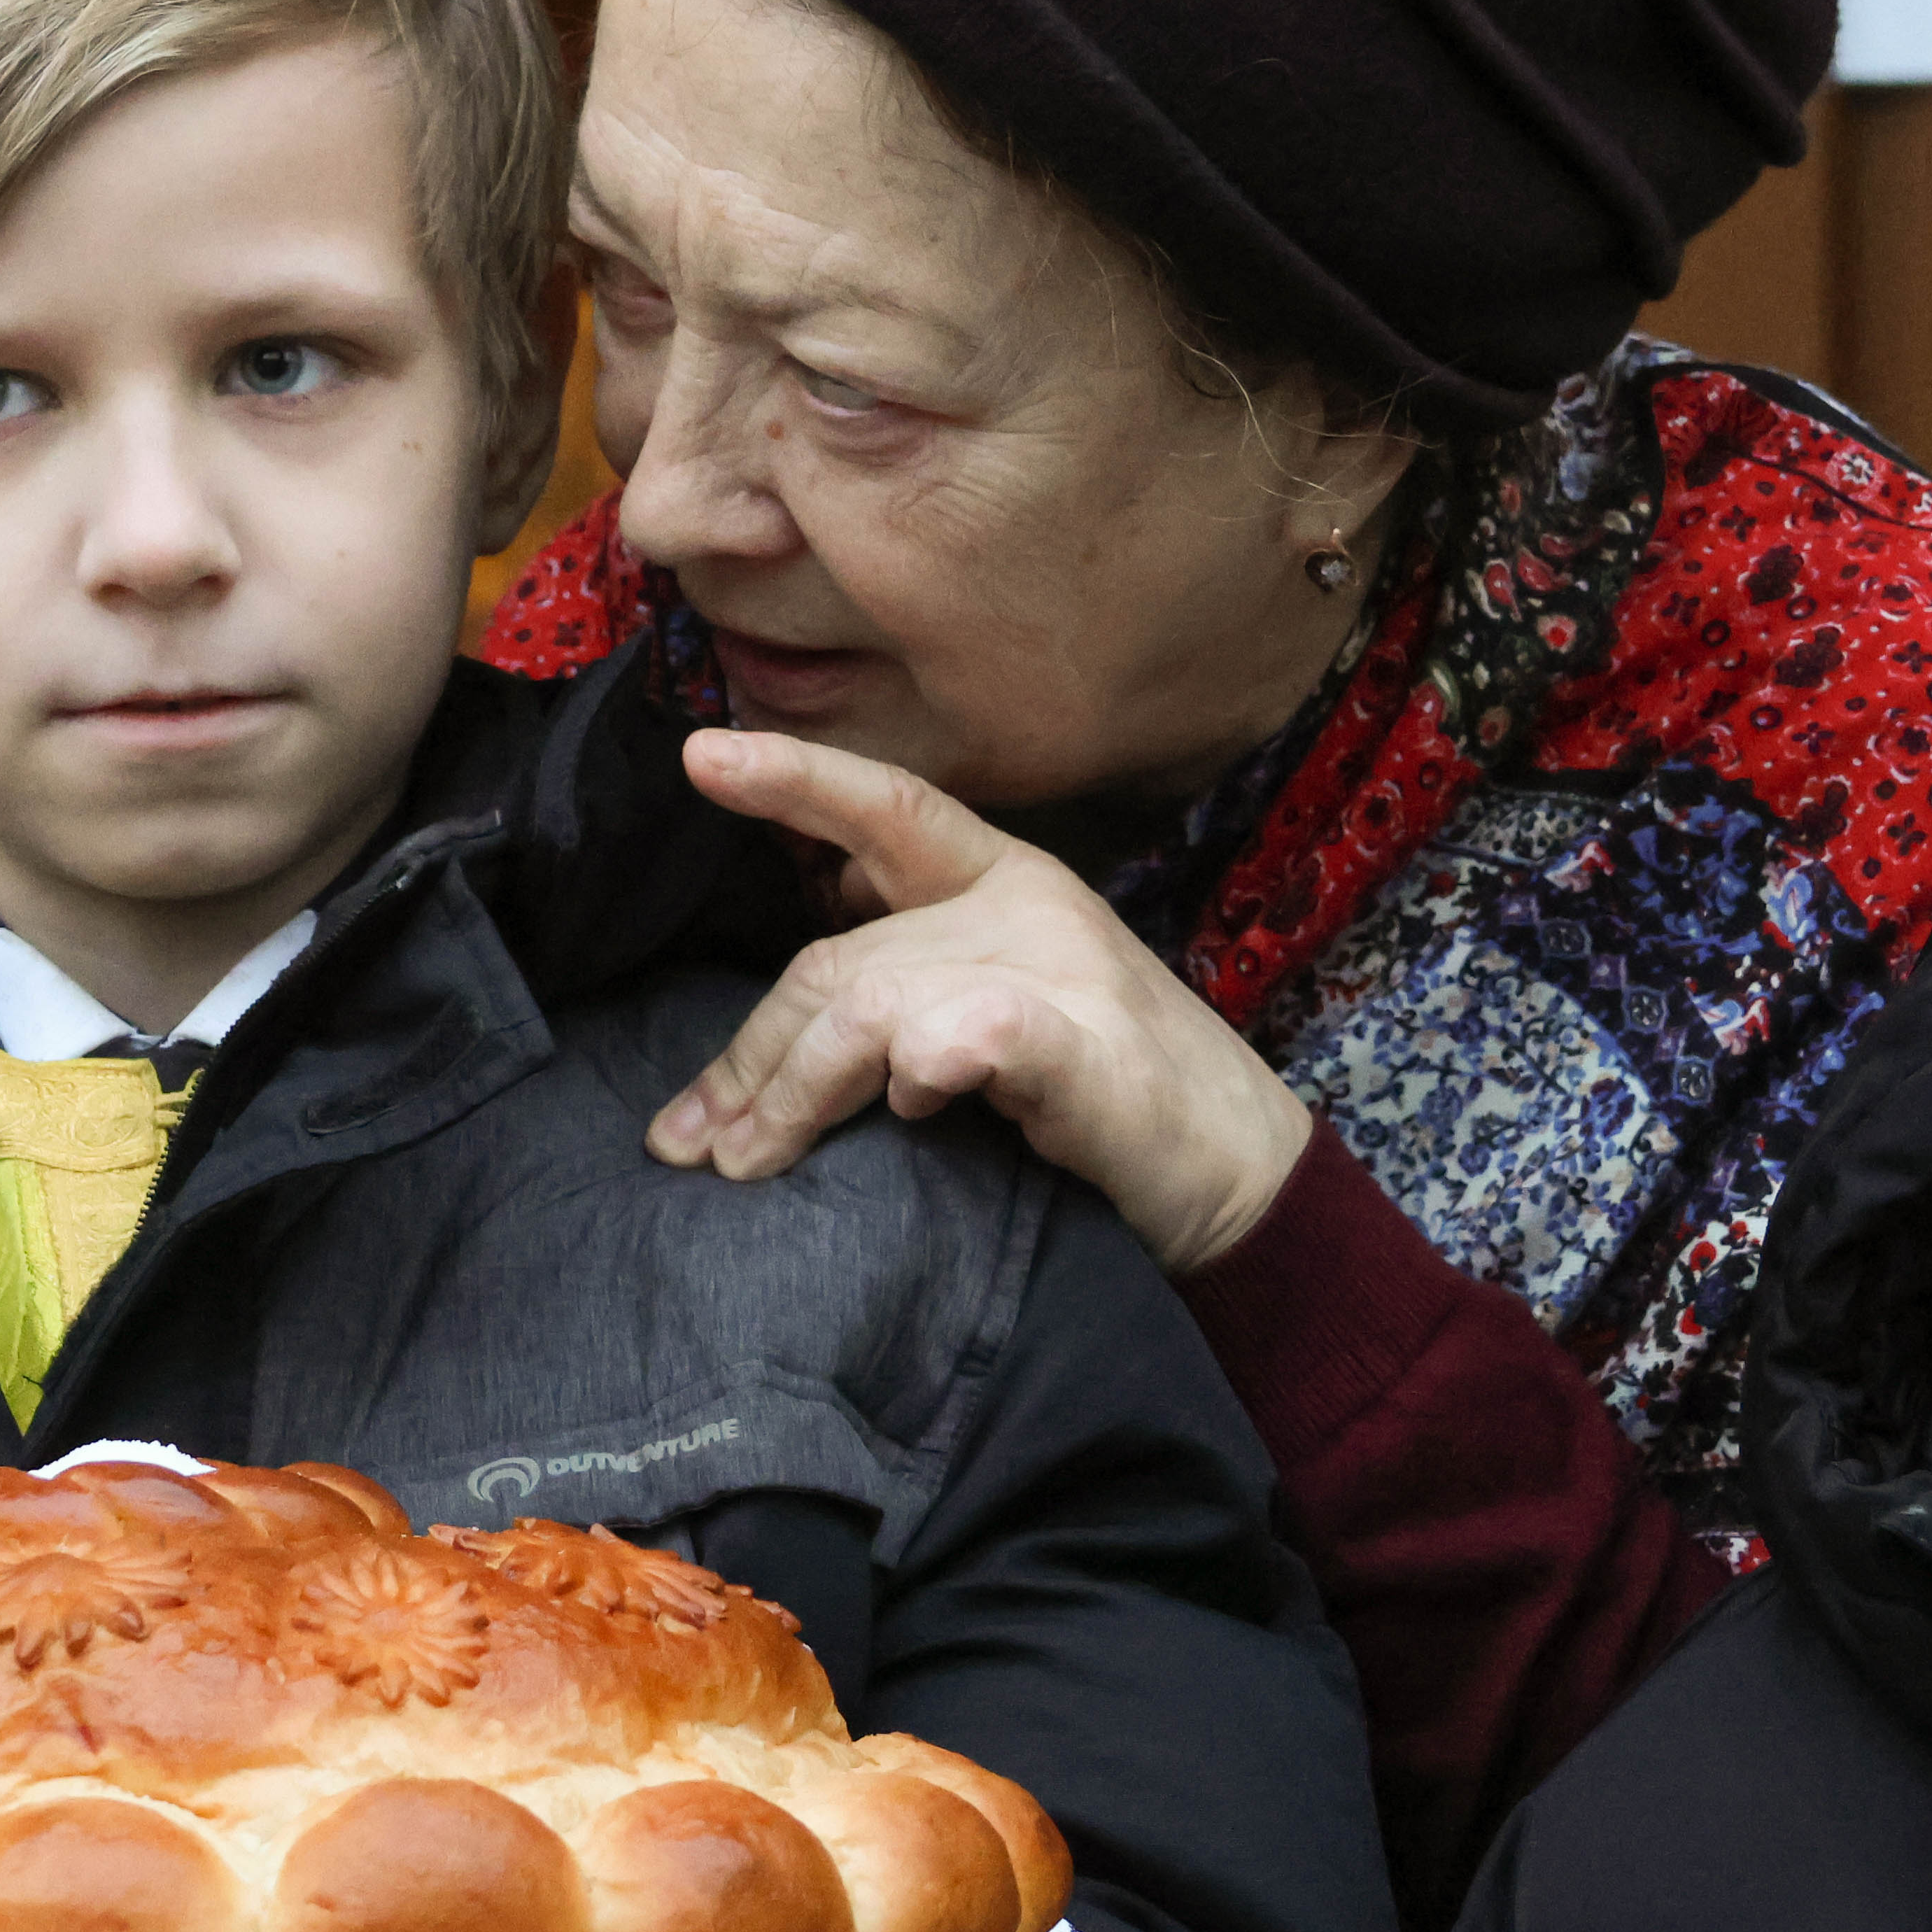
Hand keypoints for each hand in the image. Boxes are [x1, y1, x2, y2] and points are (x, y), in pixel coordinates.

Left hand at [646, 729, 1316, 1273]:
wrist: (1243, 1176)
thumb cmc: (1103, 1097)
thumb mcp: (995, 1007)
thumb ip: (909, 970)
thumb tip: (791, 990)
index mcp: (1003, 879)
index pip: (888, 805)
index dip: (796, 776)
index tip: (700, 755)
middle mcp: (1027, 908)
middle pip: (840, 958)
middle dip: (750, 1056)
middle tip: (688, 1143)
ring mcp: (1064, 976)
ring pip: (876, 1005)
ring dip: (796, 1092)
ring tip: (747, 1164)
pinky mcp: (1092, 1055)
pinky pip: (976, 1035)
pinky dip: (926, 1063)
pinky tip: (908, 1095)